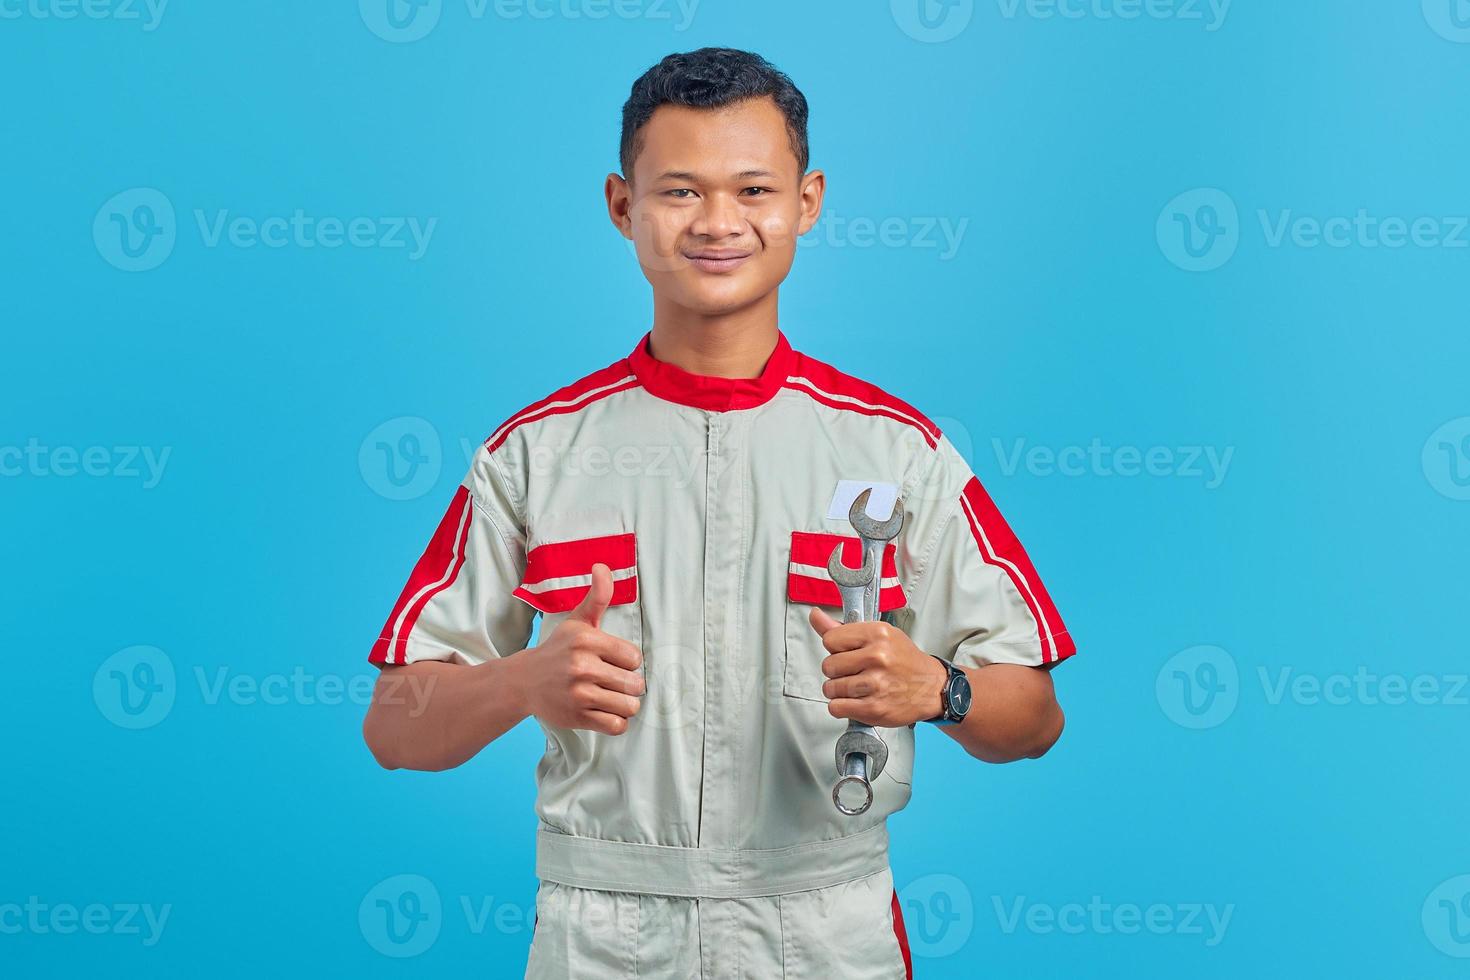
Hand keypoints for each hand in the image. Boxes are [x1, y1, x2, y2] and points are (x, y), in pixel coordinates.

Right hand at [517, 563, 644, 734]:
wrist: (524, 681)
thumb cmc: (558, 650)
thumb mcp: (577, 621)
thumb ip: (597, 596)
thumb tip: (603, 566)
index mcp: (586, 640)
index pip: (634, 658)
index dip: (629, 662)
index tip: (614, 662)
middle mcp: (582, 667)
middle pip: (635, 684)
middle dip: (629, 685)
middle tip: (613, 682)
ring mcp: (579, 694)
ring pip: (629, 706)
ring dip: (624, 705)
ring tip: (610, 697)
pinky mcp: (577, 718)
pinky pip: (616, 726)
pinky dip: (616, 722)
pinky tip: (604, 712)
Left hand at [808, 607, 947, 726]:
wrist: (932, 687)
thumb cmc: (904, 660)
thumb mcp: (879, 635)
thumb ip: (843, 628)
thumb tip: (815, 615)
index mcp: (877, 634)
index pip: (830, 639)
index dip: (835, 648)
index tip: (847, 652)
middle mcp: (877, 657)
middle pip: (828, 665)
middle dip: (836, 671)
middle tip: (854, 671)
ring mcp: (876, 684)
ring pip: (830, 688)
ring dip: (838, 690)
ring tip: (856, 687)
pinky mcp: (874, 708)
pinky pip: (836, 708)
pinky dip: (842, 706)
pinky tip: (856, 700)